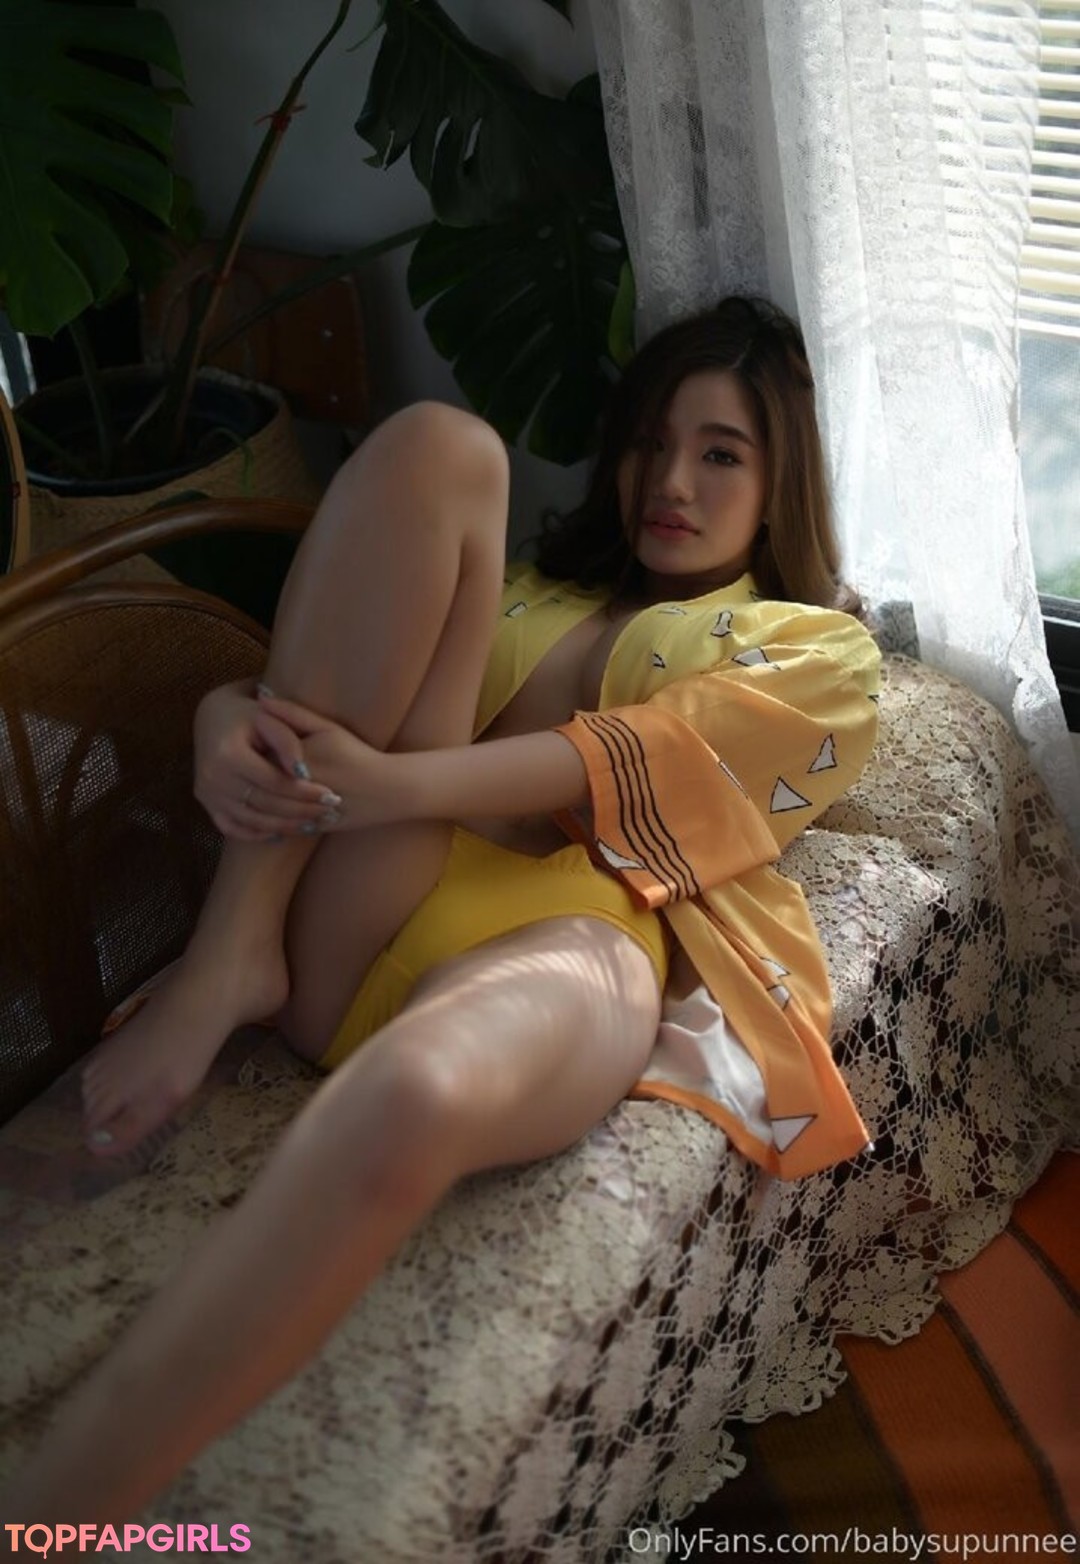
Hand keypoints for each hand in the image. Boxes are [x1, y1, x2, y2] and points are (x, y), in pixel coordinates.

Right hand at [193, 681, 340, 840]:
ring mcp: (207, 793)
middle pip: (264, 804)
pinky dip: (257, 834)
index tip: (330, 795)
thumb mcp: (268, 718)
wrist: (213, 720)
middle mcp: (213, 777)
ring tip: (313, 824)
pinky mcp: (206, 803)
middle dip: (300, 811)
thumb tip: (303, 772)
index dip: (303, 791)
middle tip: (329, 812)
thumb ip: (287, 741)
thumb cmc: (248, 716)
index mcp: (228, 754)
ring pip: (251, 820)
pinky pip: (232, 828)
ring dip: (284, 826)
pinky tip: (281, 833)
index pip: (273, 781)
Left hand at [255, 693, 401, 829]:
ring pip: (266, 806)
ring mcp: (297, 810)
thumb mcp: (326, 727)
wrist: (386, 789)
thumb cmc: (356, 754)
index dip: (256, 749)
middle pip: (257, 780)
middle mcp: (290, 788)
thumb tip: (261, 698)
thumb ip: (291, 713)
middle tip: (267, 765)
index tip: (261, 745)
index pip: (254, 754)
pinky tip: (284, 806)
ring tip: (275, 785)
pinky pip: (281, 823)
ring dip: (264, 797)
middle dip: (257, 773)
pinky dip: (278, 817)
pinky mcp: (307, 827)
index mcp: (289, 761)